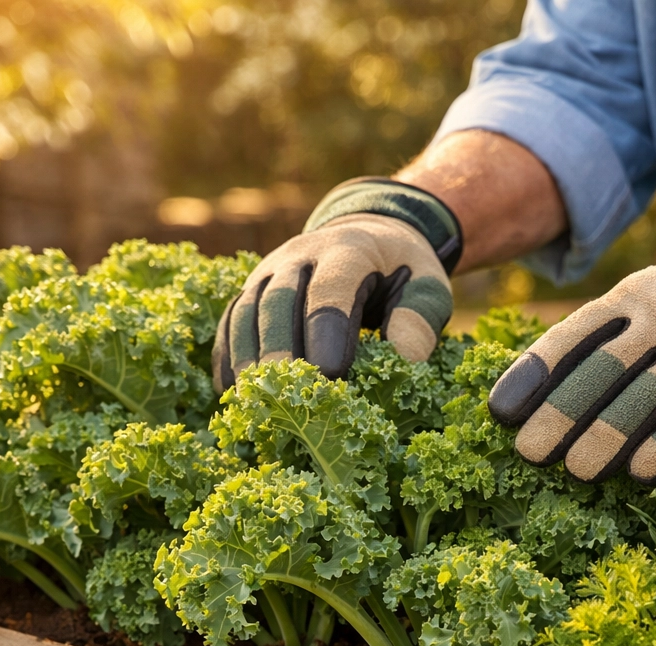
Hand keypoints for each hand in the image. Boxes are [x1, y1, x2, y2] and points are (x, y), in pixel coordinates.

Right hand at [212, 178, 461, 391]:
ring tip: (255, 400)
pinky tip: (233, 391)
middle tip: (288, 395)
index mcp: (348, 250)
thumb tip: (405, 361)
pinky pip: (230, 321)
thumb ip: (420, 318)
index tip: (333, 374)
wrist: (368, 235)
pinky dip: (228, 355)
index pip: (331, 286)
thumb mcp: (428, 285)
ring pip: (246, 310)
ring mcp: (269, 271)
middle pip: (278, 300)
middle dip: (280, 348)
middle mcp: (300, 254)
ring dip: (247, 356)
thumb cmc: (401, 271)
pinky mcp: (252, 290)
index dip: (327, 328)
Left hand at [487, 189, 655, 483]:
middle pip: (602, 371)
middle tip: (530, 453)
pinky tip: (640, 472)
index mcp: (632, 296)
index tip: (501, 413)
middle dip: (561, 415)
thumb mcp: (650, 299)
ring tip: (575, 471)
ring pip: (646, 396)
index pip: (572, 337)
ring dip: (607, 438)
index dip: (534, 376)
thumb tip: (539, 395)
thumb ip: (607, 336)